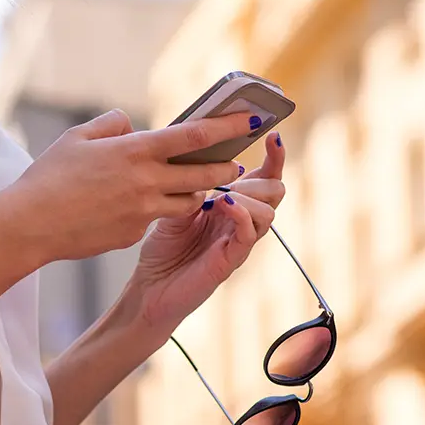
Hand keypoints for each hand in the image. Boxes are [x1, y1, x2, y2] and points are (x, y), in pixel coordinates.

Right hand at [6, 109, 263, 262]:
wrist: (31, 225)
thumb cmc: (48, 176)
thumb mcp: (77, 137)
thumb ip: (112, 125)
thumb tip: (133, 127)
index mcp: (134, 152)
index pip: (194, 136)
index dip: (226, 127)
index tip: (249, 121)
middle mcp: (146, 182)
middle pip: (202, 174)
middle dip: (224, 168)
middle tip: (235, 164)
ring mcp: (143, 213)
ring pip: (187, 202)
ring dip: (196, 192)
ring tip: (196, 185)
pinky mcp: (134, 235)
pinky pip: (155, 220)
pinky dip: (155, 211)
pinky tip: (139, 208)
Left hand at [127, 132, 285, 338]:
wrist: (149, 289)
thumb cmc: (162, 250)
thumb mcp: (175, 206)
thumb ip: (193, 185)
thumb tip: (206, 155)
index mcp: (231, 206)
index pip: (264, 179)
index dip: (274, 159)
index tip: (273, 136)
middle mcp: (240, 223)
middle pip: (275, 193)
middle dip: (264, 175)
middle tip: (238, 172)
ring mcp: (238, 242)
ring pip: (268, 212)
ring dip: (249, 195)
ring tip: (224, 194)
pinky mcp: (231, 260)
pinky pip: (249, 234)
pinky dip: (241, 215)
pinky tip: (224, 205)